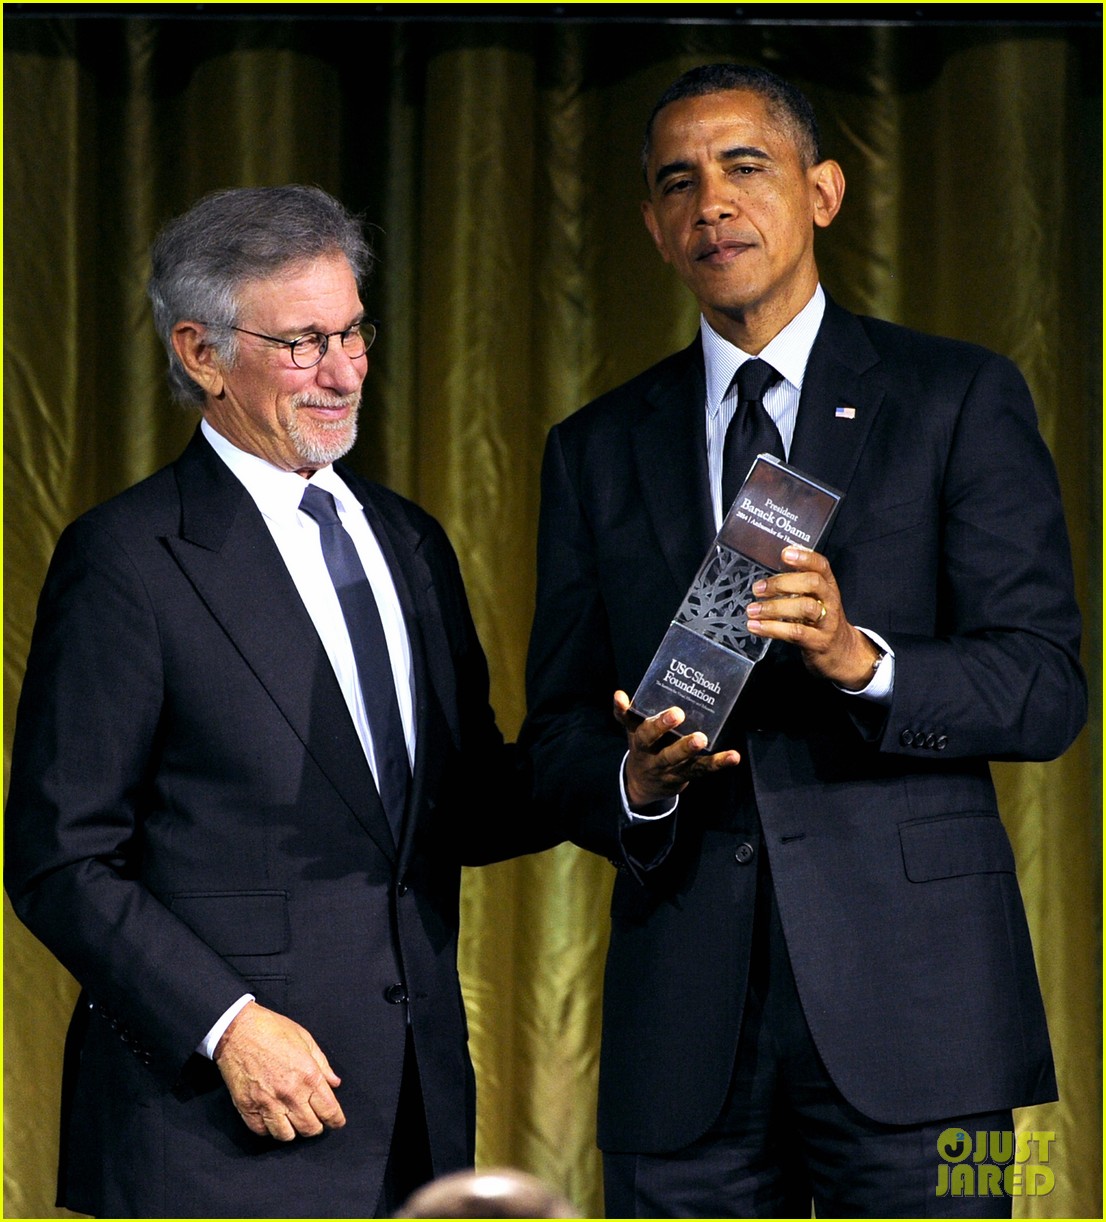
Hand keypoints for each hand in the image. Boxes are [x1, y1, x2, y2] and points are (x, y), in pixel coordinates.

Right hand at [214, 1001, 345, 1140]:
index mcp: (308, 1075)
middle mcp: (290, 1093)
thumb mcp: (305, 1040)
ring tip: (293, 1120)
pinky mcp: (247, 1108)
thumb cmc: (273, 1030)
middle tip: (314, 1119)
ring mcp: (267, 1103)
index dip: (336, 1120)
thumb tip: (335, 1083)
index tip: (337, 1122)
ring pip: (286, 1136)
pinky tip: (272, 1118)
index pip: (329, 1110)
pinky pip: (262, 1131)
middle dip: (316, 1127)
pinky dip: (269, 1129)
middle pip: (310, 1128)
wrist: (237, 1029)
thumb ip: (322, 1064)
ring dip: (293, 1131)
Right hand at [614, 690, 740, 807]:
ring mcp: (671, 770)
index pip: (643, 734)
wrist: (643, 785)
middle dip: (671, 736)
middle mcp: (655, 759)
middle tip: (679, 716)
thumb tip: (619, 694)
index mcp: (641, 745)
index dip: (654, 724)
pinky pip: (702, 770)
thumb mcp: (632, 731)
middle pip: (663, 752)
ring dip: (691, 751)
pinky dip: (718, 763)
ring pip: (682, 763)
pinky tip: (733, 756)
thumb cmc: (643, 748)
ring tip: (702, 739)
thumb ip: (626, 713)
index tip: (670, 711)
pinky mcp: (686, 776)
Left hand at [745, 547, 880, 687]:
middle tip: (758, 588)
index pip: (821, 566)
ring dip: (774, 607)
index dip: (805, 558)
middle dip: (782, 583)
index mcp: (828, 586)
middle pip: (812, 583)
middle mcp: (830, 601)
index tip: (785, 554)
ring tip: (752, 610)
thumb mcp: (814, 599)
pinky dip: (771, 628)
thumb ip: (797, 584)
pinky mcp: (818, 642)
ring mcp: (827, 622)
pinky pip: (795, 632)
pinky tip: (755, 626)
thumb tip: (766, 572)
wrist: (840, 652)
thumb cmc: (819, 620)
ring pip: (805, 608)